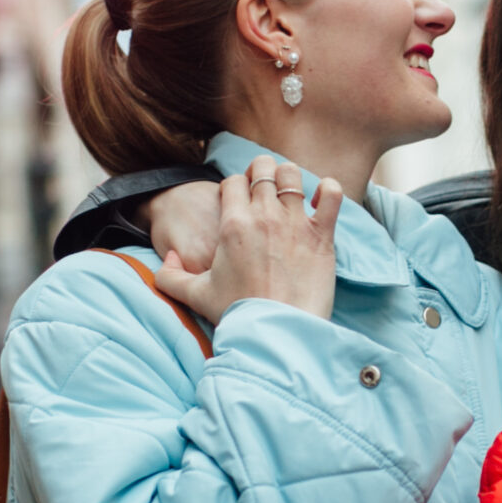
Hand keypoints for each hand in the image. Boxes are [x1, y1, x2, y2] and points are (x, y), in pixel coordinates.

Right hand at [154, 155, 340, 323]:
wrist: (276, 333)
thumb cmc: (238, 314)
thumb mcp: (195, 295)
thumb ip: (171, 276)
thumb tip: (169, 259)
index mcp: (233, 224)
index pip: (232, 182)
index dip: (234, 187)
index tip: (239, 201)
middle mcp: (264, 215)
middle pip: (262, 169)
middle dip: (261, 172)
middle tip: (264, 188)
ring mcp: (295, 222)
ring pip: (292, 174)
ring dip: (290, 176)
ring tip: (290, 191)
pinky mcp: (322, 234)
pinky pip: (332, 195)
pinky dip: (329, 190)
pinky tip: (321, 200)